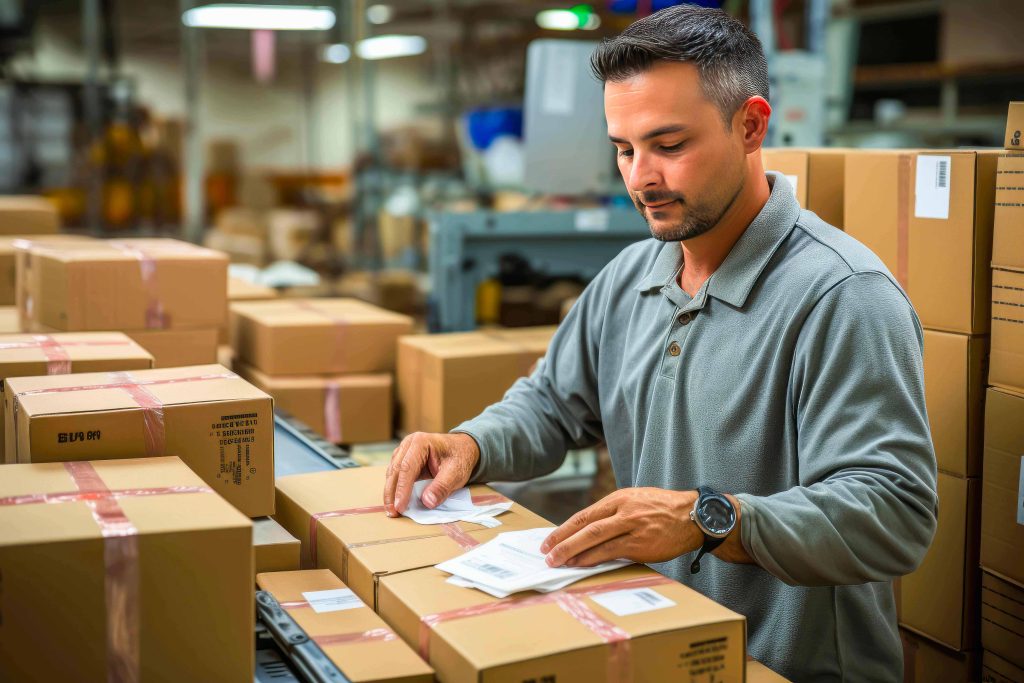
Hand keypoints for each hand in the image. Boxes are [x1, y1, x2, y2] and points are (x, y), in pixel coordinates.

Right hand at [383, 432, 479, 516]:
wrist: (463, 449)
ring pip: (392, 473)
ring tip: (392, 510)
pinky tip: (396, 501)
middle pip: (395, 470)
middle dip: (392, 493)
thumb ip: (442, 487)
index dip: (402, 489)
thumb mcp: (456, 473)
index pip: (407, 468)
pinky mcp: (404, 459)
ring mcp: (404, 451)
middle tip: (392, 512)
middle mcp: (408, 444)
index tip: (400, 507)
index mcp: (420, 443)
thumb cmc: (460, 458)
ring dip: (391, 492)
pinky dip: (395, 488)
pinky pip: (396, 475)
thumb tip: (427, 502)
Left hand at [540, 487, 701, 567]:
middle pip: (585, 527)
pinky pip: (612, 552)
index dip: (564, 529)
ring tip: (558, 562)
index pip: (584, 515)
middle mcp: (623, 510)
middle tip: (546, 553)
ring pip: (595, 539)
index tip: (549, 540)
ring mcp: (632, 527)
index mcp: (619, 498)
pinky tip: (582, 564)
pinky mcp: (642, 544)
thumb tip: (589, 531)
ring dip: (573, 552)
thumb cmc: (663, 509)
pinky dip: (594, 558)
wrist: (694, 516)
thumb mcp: (636, 501)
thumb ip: (614, 513)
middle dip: (562, 541)